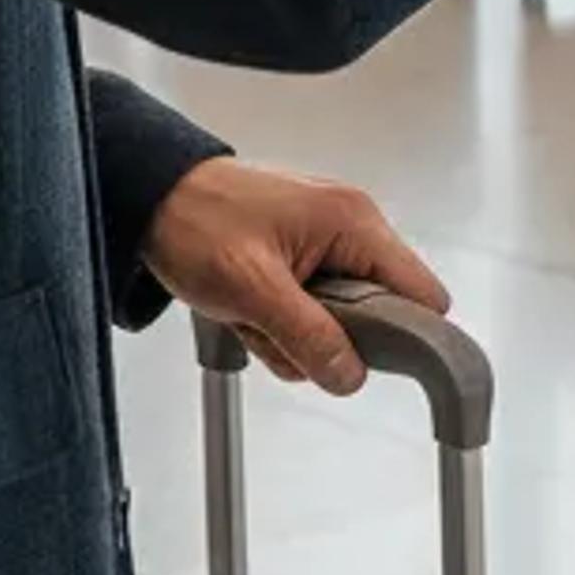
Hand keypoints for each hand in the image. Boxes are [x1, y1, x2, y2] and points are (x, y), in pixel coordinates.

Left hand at [142, 159, 447, 395]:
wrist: (152, 199)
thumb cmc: (197, 221)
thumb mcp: (253, 290)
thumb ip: (309, 336)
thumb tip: (351, 375)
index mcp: (354, 221)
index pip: (422, 292)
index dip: (404, 334)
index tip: (361, 357)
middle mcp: (349, 228)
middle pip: (376, 316)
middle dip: (325, 339)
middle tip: (275, 325)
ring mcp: (324, 244)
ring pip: (336, 323)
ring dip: (290, 336)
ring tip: (248, 311)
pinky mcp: (299, 259)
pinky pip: (308, 313)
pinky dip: (275, 324)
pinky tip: (243, 309)